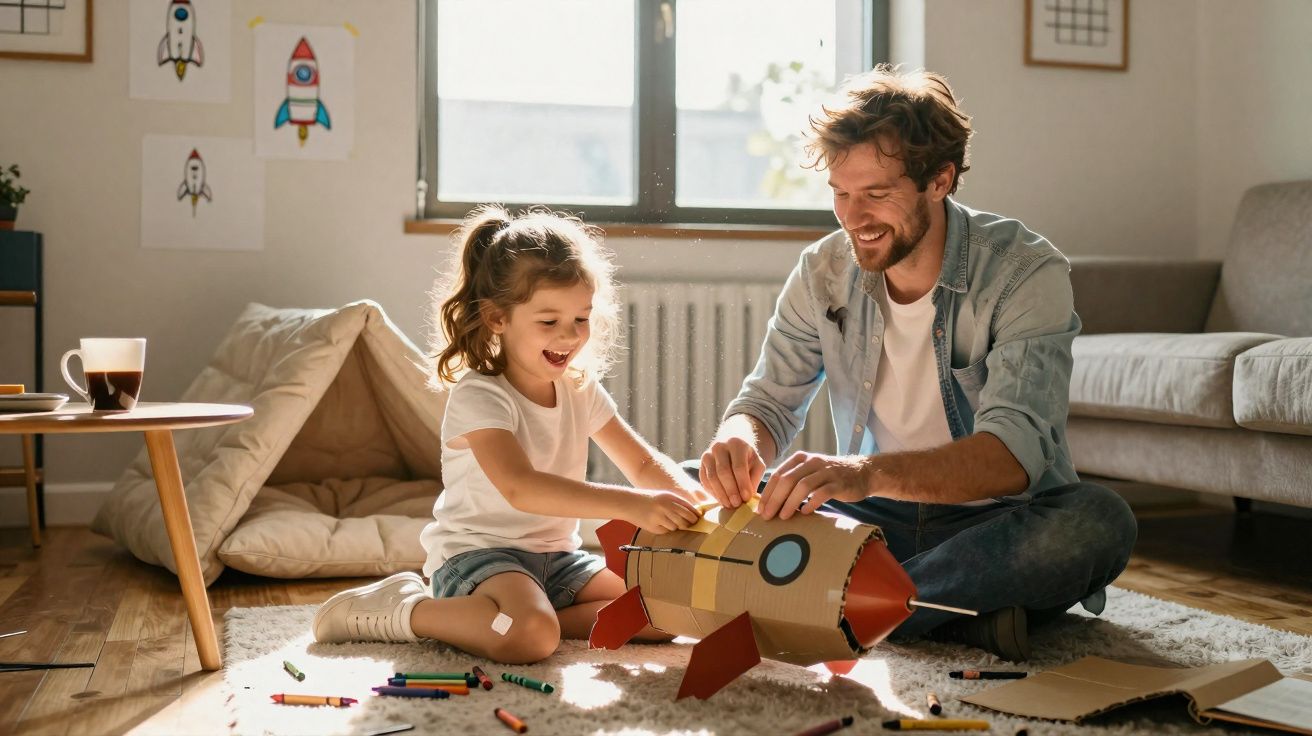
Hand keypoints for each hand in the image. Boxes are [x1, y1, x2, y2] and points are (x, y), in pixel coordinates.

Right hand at [625, 491, 700, 534]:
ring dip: (675, 526)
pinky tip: (657, 523)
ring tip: (667, 521)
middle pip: (685, 520)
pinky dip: (665, 529)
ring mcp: (659, 517)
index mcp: (670, 497)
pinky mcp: (653, 526)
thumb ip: (677, 503)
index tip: (698, 519)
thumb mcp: (663, 496)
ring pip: (676, 527)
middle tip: (690, 525)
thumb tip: (694, 514)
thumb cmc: (649, 499)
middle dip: (689, 524)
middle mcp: (666, 506)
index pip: (689, 508)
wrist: (629, 502)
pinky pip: (666, 531)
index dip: (695, 515)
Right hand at [699, 437, 765, 508]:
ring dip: (721, 494)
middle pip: (723, 472)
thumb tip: (747, 496)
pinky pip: (704, 481)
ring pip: (712, 477)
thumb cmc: (747, 458)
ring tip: (729, 505)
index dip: (742, 484)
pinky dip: (713, 492)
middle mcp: (719, 446)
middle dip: (730, 490)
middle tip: (737, 504)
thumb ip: (754, 478)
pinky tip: (722, 500)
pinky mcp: (701, 464)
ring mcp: (707, 455)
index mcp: (736, 444)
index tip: (746, 498)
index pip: (739, 466)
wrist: (731, 446)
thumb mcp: (757, 464)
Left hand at [758, 452, 872, 519]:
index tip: (760, 509)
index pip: (778, 475)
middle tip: (767, 516)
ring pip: (803, 486)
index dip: (767, 492)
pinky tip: (805, 512)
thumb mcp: (809, 473)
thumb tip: (769, 502)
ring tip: (783, 516)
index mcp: (801, 459)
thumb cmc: (829, 477)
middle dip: (775, 499)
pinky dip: (811, 503)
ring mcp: (827, 472)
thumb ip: (792, 482)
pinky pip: (822, 493)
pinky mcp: (839, 483)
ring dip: (790, 502)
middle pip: (788, 480)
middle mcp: (812, 462)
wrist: (862, 472)